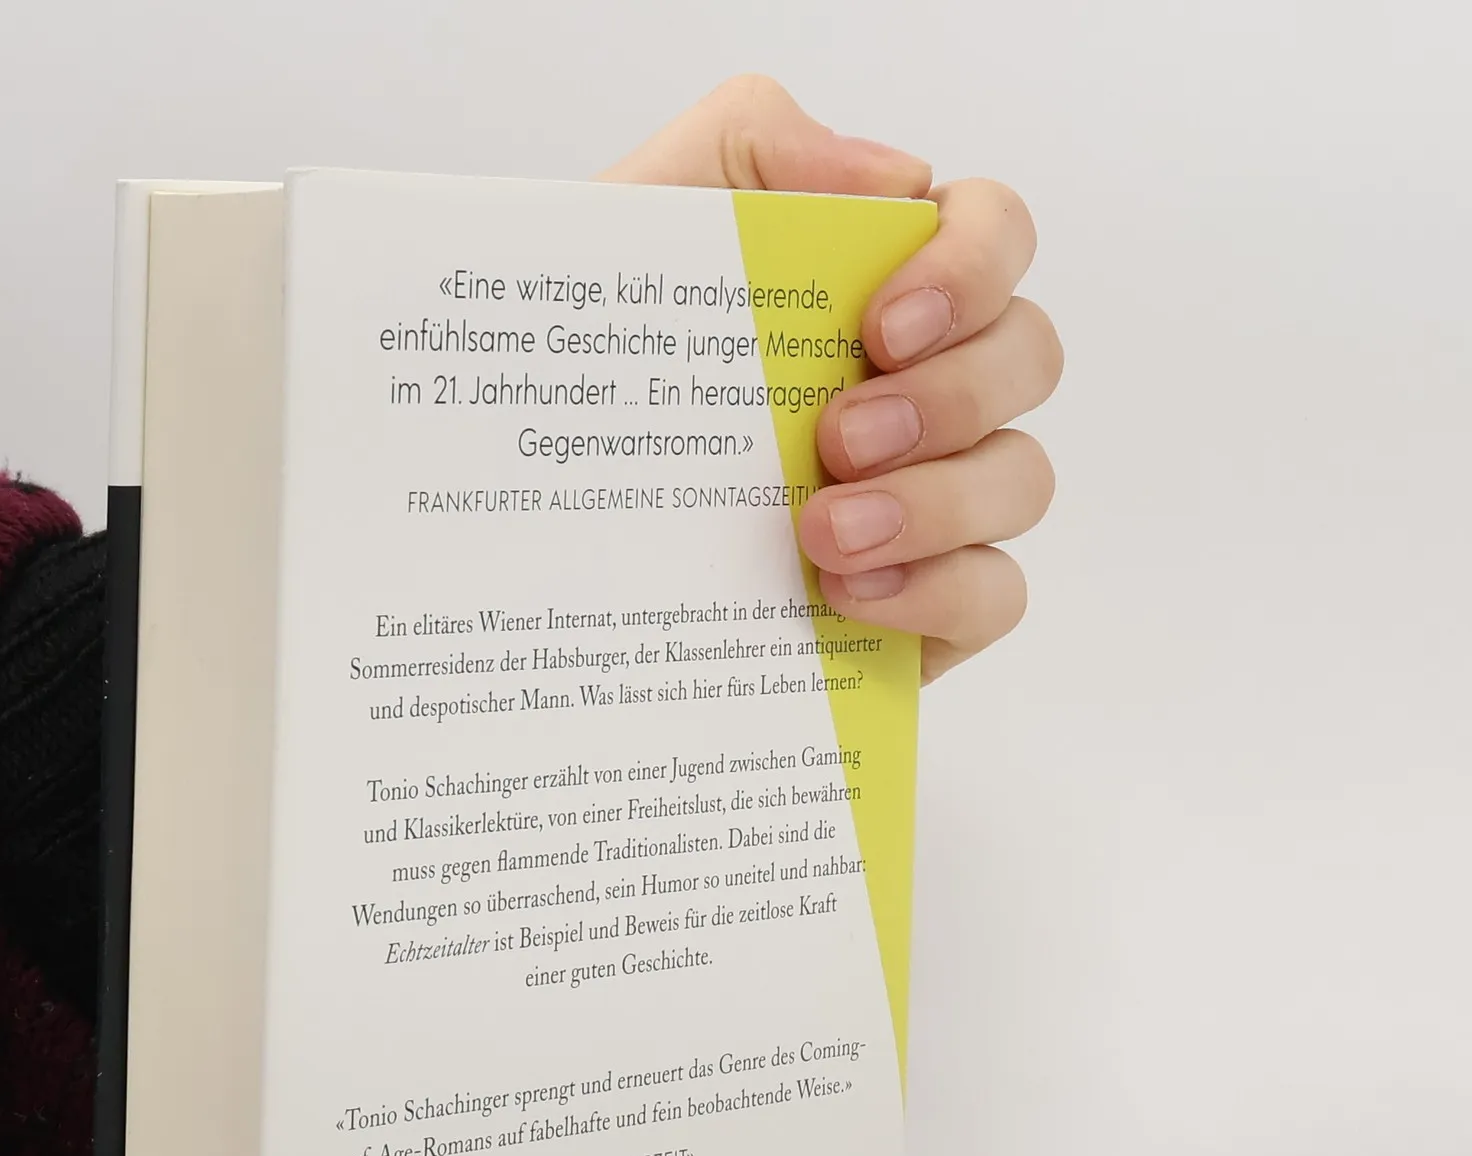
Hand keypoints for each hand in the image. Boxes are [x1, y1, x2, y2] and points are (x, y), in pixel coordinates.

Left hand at [602, 77, 1060, 682]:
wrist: (532, 517)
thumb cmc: (593, 369)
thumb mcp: (638, 229)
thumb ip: (750, 147)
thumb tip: (895, 176)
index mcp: (880, 283)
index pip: (995, 234)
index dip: (972, 268)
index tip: (883, 325)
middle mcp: (927, 385)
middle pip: (1027, 358)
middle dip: (948, 398)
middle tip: (838, 440)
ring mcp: (935, 498)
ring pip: (1022, 481)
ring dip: (936, 504)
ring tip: (820, 535)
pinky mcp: (923, 602)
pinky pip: (996, 596)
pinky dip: (936, 592)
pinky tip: (845, 595)